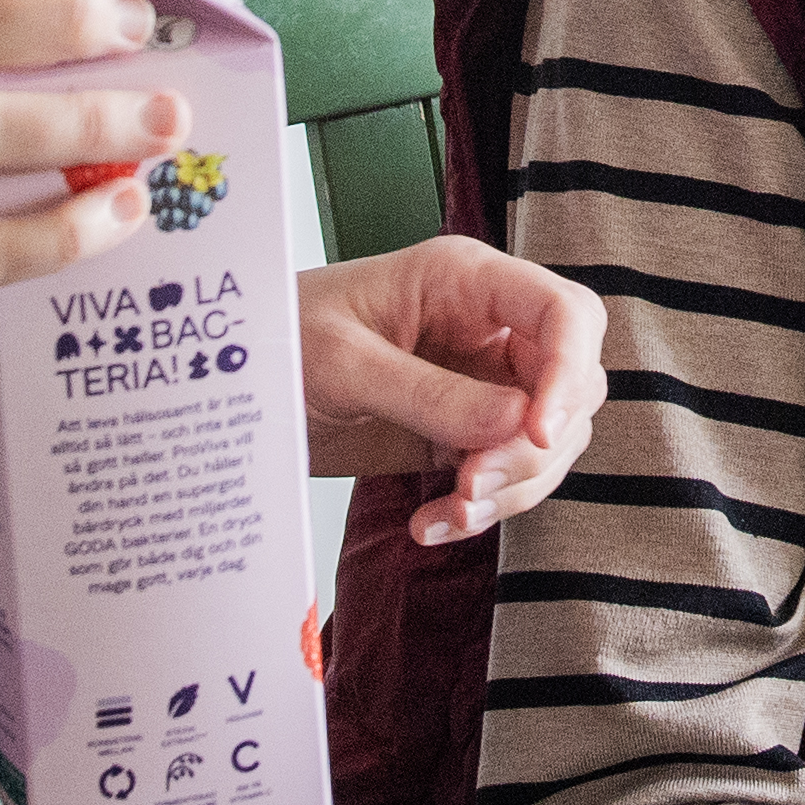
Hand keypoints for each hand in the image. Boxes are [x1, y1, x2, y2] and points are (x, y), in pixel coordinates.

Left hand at [299, 236, 607, 544]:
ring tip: (448, 511)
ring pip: (548, 439)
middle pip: (572, 383)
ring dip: (510, 486)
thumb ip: (430, 394)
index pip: (565, 314)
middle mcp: (488, 328)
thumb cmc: (275, 338)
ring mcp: (480, 382)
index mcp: (467, 282)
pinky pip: (504, 475)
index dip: (569, 371)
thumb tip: (518, 424)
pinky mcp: (462, 432)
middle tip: (473, 483)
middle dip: (536, 445)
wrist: (232, 390)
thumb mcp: (344, 364)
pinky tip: (434, 522)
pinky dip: (480, 508)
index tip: (539, 432)